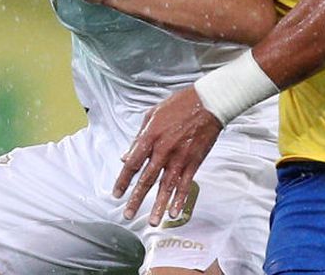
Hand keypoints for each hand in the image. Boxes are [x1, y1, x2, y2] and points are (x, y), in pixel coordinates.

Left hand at [113, 86, 221, 225]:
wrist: (207, 103)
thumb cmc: (178, 105)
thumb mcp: (152, 115)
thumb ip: (138, 137)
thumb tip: (125, 155)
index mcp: (150, 137)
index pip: (132, 163)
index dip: (123, 180)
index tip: (116, 194)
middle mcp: (163, 150)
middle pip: (147, 179)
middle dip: (136, 198)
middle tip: (127, 214)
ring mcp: (180, 157)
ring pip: (166, 186)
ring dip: (158, 205)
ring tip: (152, 222)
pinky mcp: (194, 162)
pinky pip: (185, 184)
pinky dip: (180, 199)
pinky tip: (174, 212)